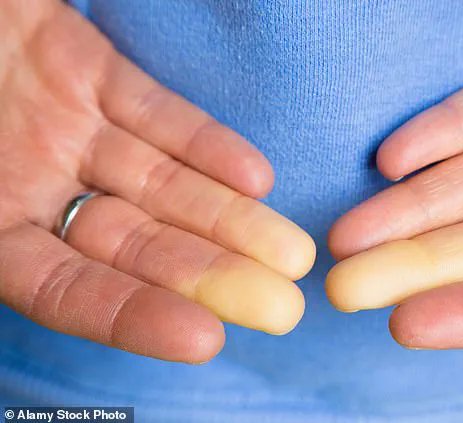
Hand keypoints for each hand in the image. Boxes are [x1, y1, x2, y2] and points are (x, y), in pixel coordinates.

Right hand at [0, 0, 314, 362]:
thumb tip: (12, 271)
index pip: (69, 290)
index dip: (134, 316)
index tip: (205, 340)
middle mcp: (27, 187)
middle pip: (135, 243)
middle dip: (208, 275)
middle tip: (282, 308)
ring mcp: (61, 129)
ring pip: (159, 184)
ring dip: (227, 218)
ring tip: (288, 253)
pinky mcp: (84, 70)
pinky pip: (152, 112)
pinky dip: (202, 143)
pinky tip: (255, 178)